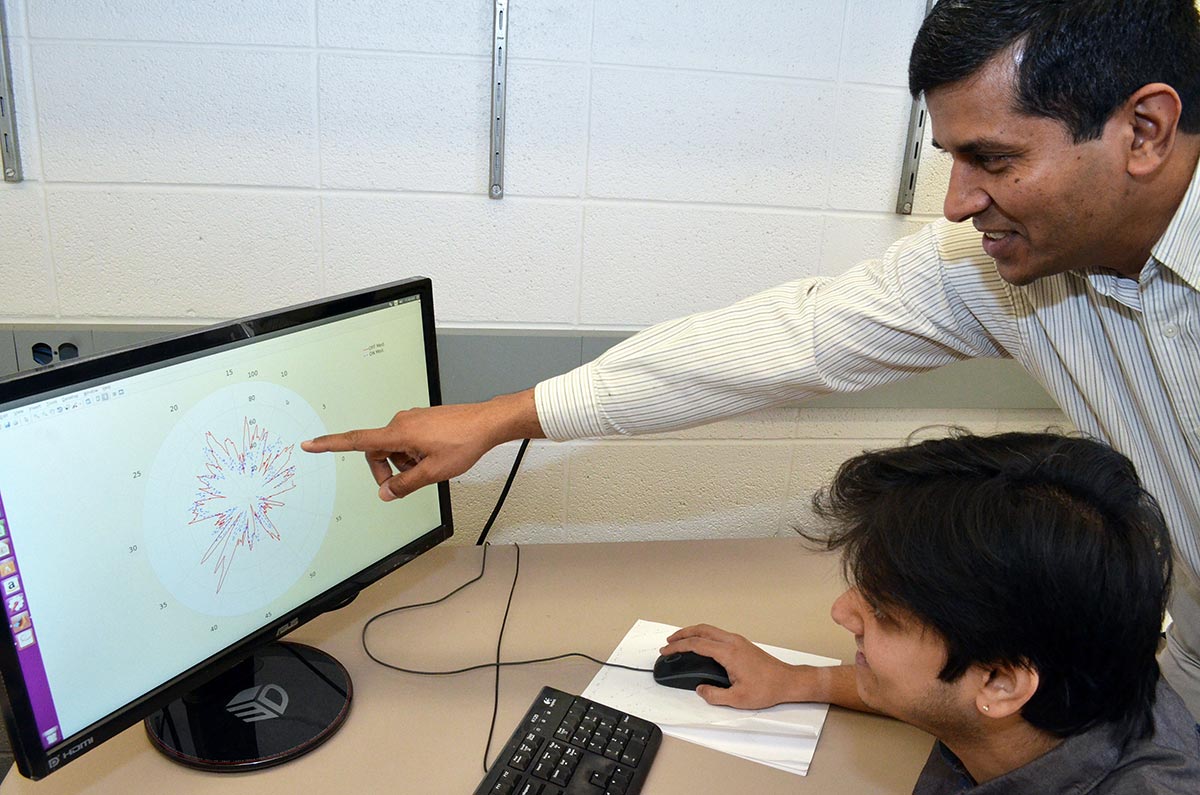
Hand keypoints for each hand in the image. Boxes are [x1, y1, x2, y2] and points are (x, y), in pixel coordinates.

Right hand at [300, 390, 541, 500]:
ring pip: (395, 447)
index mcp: (398, 433)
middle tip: (404, 484)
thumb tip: (386, 493)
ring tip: (428, 467)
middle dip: (386, 470)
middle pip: (377, 450)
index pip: (357, 441)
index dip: (331, 444)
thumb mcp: (433, 472)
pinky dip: (413, 454)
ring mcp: (412, 420)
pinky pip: (407, 440)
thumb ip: (406, 485)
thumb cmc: (464, 442)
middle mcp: (401, 422)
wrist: (487, 422)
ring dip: (404, 462)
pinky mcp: (422, 420)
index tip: (310, 445)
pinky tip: (433, 458)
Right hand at [660, 624, 812, 709]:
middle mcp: (732, 642)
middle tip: (669, 641)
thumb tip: (701, 689)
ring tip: (681, 642)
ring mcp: (738, 641)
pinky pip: (717, 634)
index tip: (666, 650)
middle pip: (701, 629)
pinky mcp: (742, 644)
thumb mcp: (738, 699)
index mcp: (729, 653)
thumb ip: (715, 695)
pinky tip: (701, 646)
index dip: (678, 646)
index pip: (697, 644)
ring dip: (693, 633)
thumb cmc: (767, 688)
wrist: (788, 681)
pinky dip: (704, 636)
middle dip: (682, 633)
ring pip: (710, 630)